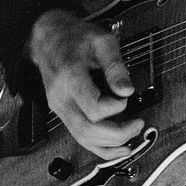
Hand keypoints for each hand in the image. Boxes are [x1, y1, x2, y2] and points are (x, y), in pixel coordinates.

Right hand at [27, 7, 147, 160]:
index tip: (126, 96)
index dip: (115, 107)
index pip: (93, 108)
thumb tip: (127, 90)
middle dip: (117, 134)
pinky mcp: (62, 112)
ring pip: (82, 138)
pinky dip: (99, 148)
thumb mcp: (101, 41)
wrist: (47, 37)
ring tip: (131, 140)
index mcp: (70, 78)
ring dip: (109, 145)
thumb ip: (116, 66)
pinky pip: (79, 137)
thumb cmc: (74, 37)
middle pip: (87, 130)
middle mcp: (61, 97)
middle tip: (137, 124)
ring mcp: (59, 108)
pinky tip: (116, 149)